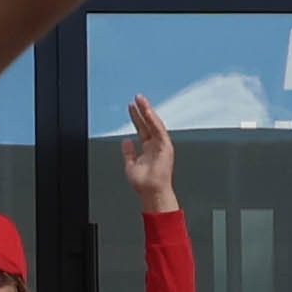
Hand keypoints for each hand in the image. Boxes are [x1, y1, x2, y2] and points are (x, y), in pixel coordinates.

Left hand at [116, 94, 181, 213]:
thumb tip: (125, 141)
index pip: (142, 128)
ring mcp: (162, 145)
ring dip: (148, 111)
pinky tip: (148, 112)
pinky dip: (154, 121)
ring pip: (154, 124)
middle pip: (148, 123)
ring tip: (141, 100)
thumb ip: (128, 152)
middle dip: (142, 110)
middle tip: (137, 98)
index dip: (137, 117)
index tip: (131, 106)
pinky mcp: (166, 147)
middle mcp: (156, 144)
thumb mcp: (131, 165)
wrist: (152, 193)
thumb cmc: (144, 184)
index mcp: (149, 147)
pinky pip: (159, 131)